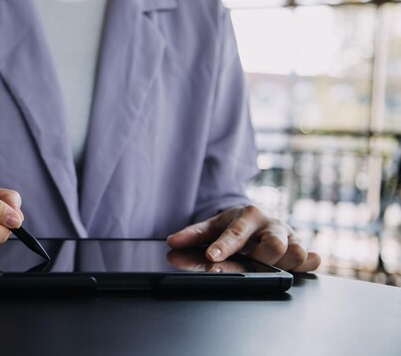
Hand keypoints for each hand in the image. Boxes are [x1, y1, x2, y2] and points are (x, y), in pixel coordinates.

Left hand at [167, 205, 320, 271]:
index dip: (225, 246)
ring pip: (296, 253)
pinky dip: (308, 263)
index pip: (236, 233)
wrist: (257, 218)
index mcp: (248, 215)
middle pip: (274, 244)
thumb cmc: (234, 225)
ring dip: (283, 264)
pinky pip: (311, 258)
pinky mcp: (303, 248)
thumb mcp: (212, 225)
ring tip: (268, 267)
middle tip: (249, 264)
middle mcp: (271, 224)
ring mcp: (290, 236)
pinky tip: (299, 266)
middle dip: (261, 257)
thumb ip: (193, 234)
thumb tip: (172, 242)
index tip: (212, 257)